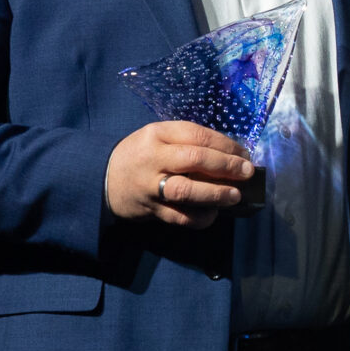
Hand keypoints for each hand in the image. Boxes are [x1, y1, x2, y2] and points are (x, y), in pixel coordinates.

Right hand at [105, 121, 252, 227]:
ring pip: (186, 190)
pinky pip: (179, 216)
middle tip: (247, 172)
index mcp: (158, 134)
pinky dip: (200, 217)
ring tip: (235, 195)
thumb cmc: (141, 155)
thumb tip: (232, 154)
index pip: (197, 135)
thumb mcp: (159, 138)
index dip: (226, 144)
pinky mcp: (150, 209)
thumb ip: (189, 142)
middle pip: (194, 159)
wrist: (102, 178)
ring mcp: (150, 185)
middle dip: (226, 166)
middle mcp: (153, 158)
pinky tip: (213, 213)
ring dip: (216, 193)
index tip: (244, 153)